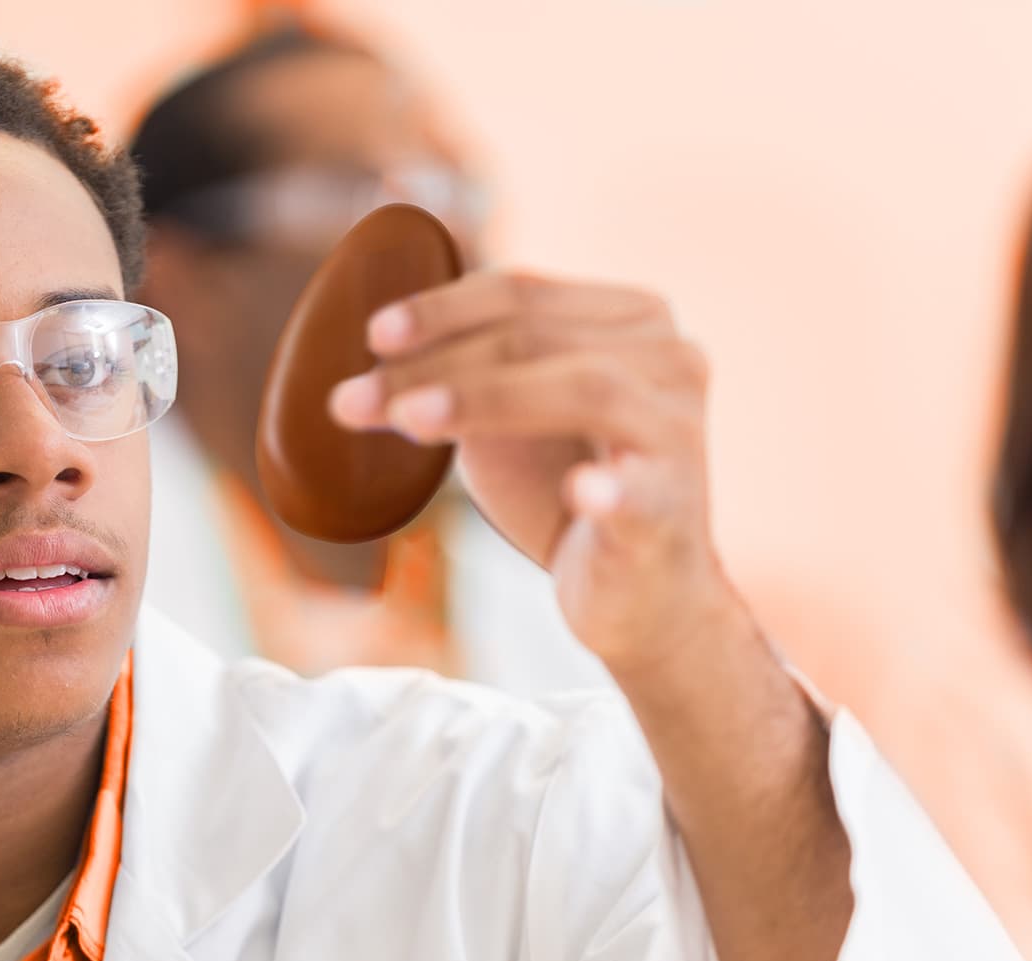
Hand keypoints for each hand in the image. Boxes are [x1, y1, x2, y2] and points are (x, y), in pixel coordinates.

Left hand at [330, 270, 731, 677]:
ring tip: (408, 421)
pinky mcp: (673, 510)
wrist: (638, 595)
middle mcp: (670, 358)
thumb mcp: (505, 419)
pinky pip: (640, 493)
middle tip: (353, 397)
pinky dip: (610, 491)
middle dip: (437, 364)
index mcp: (630, 319)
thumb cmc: (564, 489)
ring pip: (585, 389)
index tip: (372, 335)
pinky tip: (581, 492)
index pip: (523, 294)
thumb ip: (462, 372)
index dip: (442, 308)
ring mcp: (678, 433)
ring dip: (484, 401)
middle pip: (537, 338)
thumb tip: (370, 346)